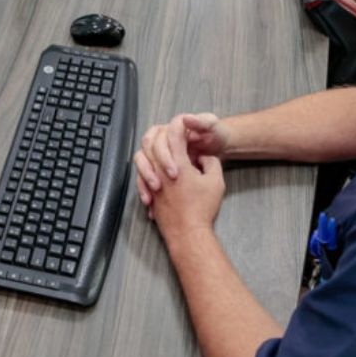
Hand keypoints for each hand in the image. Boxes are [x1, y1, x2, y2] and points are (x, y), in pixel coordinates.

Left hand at [141, 120, 224, 236]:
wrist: (188, 233)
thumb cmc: (202, 209)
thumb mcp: (216, 181)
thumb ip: (211, 162)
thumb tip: (203, 157)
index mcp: (178, 162)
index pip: (173, 133)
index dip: (180, 124)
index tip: (185, 124)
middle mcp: (160, 169)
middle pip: (153, 140)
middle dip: (162, 133)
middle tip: (172, 134)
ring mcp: (152, 180)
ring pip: (142, 156)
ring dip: (151, 150)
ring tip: (161, 151)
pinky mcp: (148, 192)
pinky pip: (139, 176)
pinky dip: (145, 171)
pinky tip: (155, 175)